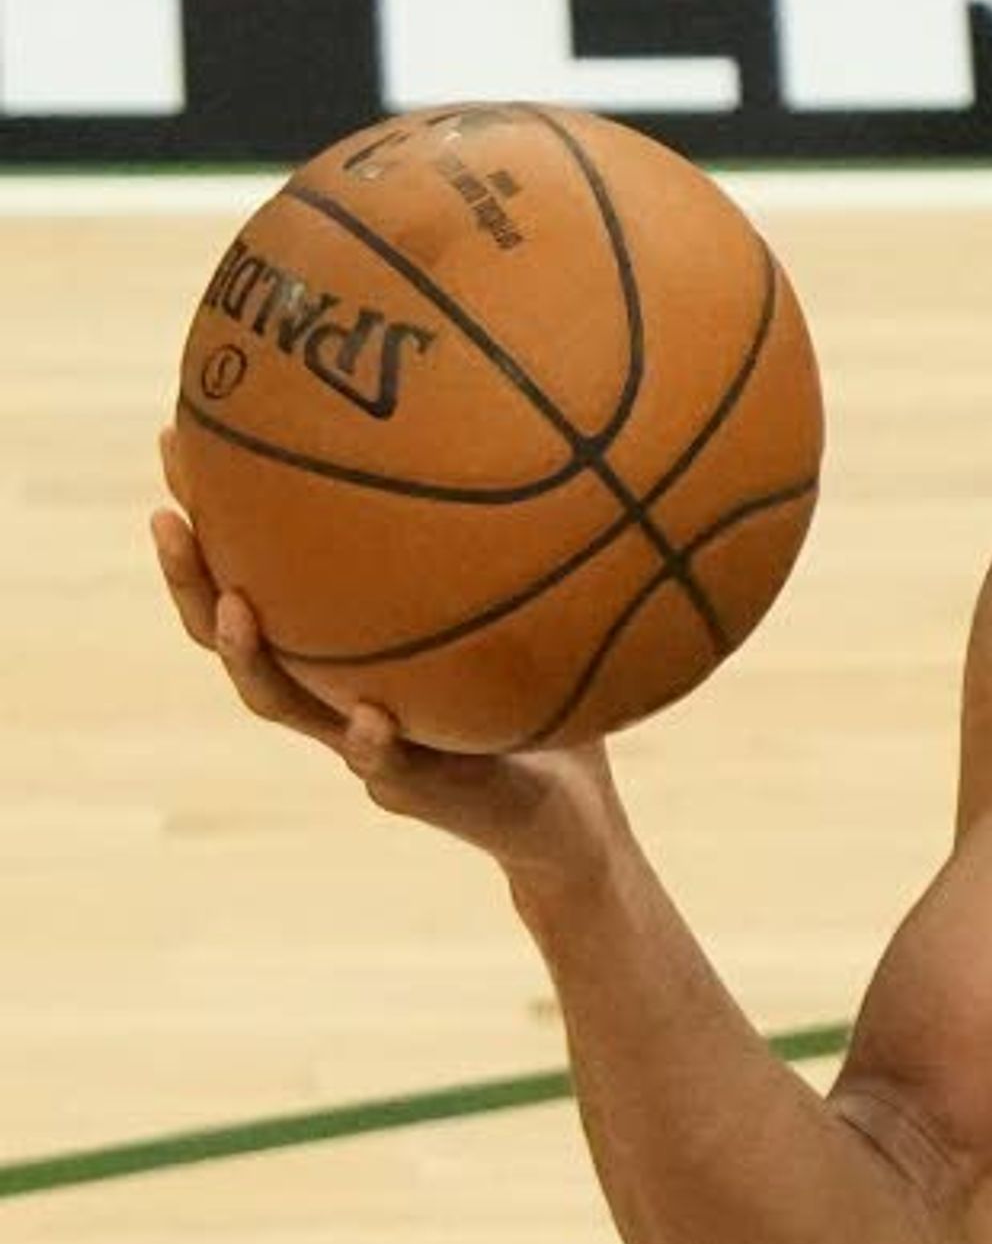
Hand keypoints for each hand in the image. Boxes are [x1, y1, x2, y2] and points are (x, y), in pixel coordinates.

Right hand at [152, 447, 619, 881]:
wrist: (571, 816)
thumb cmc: (541, 702)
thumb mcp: (531, 612)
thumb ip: (513, 547)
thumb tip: (527, 428)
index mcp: (346, 649)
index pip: (259, 574)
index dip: (214, 520)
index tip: (178, 442)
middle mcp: (337, 690)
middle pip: (232, 633)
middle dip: (192, 579)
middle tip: (168, 516)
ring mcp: (368, 744)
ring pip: (283, 703)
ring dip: (249, 658)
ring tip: (233, 609)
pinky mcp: (422, 794)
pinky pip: (387, 769)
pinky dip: (371, 744)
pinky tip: (368, 717)